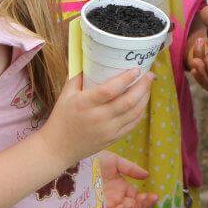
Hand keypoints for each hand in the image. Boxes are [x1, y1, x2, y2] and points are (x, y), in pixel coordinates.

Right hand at [38, 70, 153, 168]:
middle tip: (150, 74)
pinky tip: (142, 102)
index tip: (136, 69)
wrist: (57, 148)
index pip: (109, 90)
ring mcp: (108, 131)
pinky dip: (140, 112)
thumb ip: (78, 76)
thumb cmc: (61, 118)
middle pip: (127, 102)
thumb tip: (92, 59)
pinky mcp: (113, 139)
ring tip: (148, 85)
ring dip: (145, 98)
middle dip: (142, 86)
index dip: (126, 79)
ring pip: (134, 113)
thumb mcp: (65, 94)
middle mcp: (98, 118)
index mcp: (85, 104)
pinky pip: (132, 124)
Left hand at [98, 151, 157, 207]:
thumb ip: (130, 168)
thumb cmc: (93, 160)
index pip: (136, 199)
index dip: (146, 200)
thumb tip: (147, 175)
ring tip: (139, 202)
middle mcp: (115, 199)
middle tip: (151, 198)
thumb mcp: (115, 161)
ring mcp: (106, 205)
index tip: (153, 195)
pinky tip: (126, 206)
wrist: (75, 161)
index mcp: (121, 189)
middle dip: (144, 206)